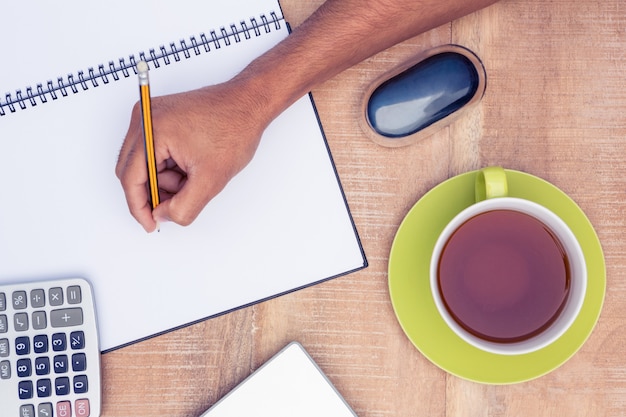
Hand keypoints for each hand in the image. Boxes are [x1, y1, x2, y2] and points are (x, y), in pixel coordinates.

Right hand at [116, 81, 268, 231]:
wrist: (250, 104)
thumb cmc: (235, 129)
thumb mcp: (211, 179)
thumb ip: (183, 207)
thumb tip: (163, 215)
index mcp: (152, 129)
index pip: (130, 178)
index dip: (139, 207)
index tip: (150, 224)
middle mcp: (145, 117)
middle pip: (133, 171)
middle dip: (157, 191)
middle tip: (181, 201)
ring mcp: (152, 116)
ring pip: (145, 164)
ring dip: (167, 179)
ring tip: (196, 176)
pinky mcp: (162, 118)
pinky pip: (155, 152)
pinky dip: (170, 167)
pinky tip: (192, 166)